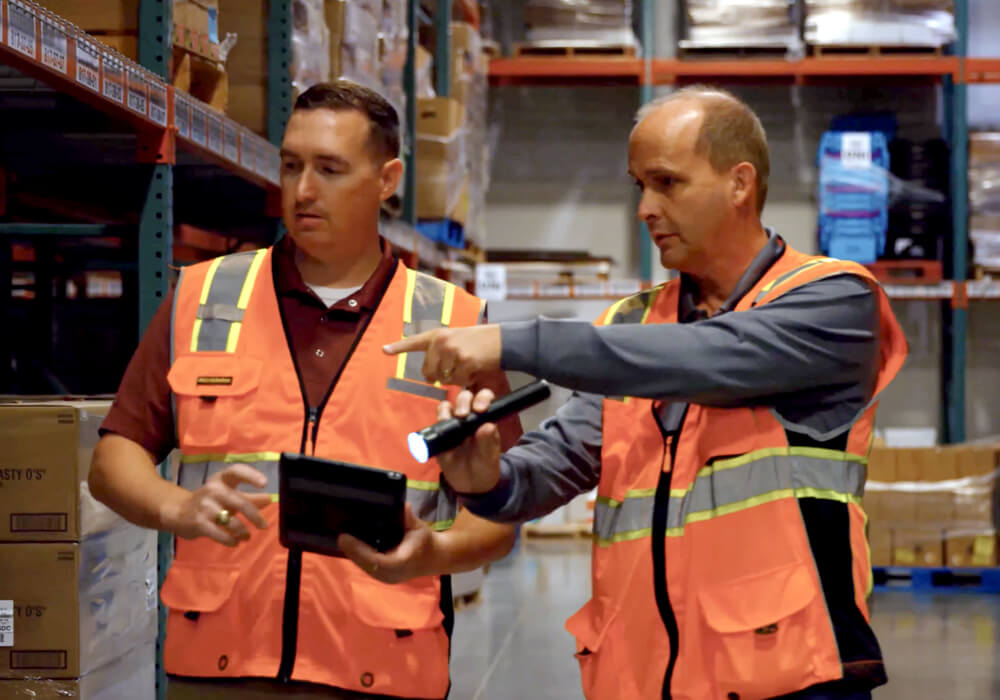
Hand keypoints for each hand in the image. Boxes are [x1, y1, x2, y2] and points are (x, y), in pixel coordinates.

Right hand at [160, 464, 271, 546]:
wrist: (178, 512)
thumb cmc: (210, 502)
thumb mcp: (229, 495)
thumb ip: (250, 497)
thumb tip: (269, 499)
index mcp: (221, 479)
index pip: (236, 471)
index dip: (251, 475)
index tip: (265, 483)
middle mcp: (212, 490)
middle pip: (239, 502)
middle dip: (254, 516)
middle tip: (264, 526)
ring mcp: (204, 506)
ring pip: (231, 521)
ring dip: (242, 531)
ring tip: (246, 536)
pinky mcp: (198, 523)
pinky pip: (219, 534)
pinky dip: (231, 540)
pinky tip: (235, 542)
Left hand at [338, 504, 442, 583]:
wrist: (434, 557)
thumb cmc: (426, 542)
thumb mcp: (420, 527)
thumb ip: (409, 518)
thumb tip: (402, 507)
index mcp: (402, 563)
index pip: (376, 561)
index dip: (358, 550)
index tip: (346, 537)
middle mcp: (393, 574)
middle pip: (366, 565)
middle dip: (352, 551)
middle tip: (342, 536)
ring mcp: (387, 577)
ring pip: (365, 567)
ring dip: (353, 554)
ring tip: (344, 539)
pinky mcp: (383, 576)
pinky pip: (367, 567)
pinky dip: (358, 557)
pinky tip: (351, 546)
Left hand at [383, 325, 500, 386]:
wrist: (503, 339)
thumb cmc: (481, 342)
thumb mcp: (457, 339)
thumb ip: (440, 352)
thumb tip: (429, 377)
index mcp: (438, 334)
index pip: (414, 341)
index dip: (398, 347)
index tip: (384, 350)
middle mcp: (442, 341)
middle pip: (429, 372)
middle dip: (440, 375)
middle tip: (457, 366)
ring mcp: (453, 351)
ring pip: (443, 379)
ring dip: (455, 378)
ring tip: (468, 364)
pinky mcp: (464, 361)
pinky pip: (458, 381)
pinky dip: (466, 380)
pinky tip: (474, 368)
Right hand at [434, 389, 501, 494]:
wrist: (471, 485)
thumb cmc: (485, 467)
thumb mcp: (489, 457)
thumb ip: (488, 442)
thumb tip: (488, 426)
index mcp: (485, 419)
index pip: (484, 398)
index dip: (482, 398)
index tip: (480, 409)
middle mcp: (469, 418)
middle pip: (464, 398)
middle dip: (463, 402)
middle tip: (462, 415)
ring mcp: (454, 425)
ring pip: (447, 407)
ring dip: (446, 410)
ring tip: (447, 422)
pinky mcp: (441, 436)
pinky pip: (435, 425)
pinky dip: (435, 425)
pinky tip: (438, 432)